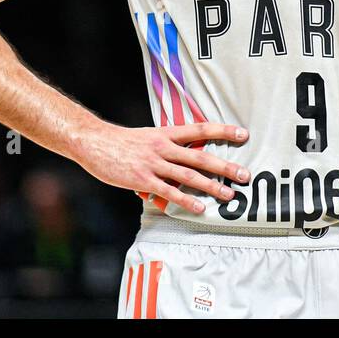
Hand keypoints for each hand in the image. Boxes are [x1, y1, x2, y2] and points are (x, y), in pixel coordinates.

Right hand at [75, 121, 251, 214]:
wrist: (94, 142)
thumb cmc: (121, 142)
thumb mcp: (148, 137)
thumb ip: (167, 147)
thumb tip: (184, 158)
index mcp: (166, 133)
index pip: (201, 129)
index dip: (223, 131)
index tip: (243, 134)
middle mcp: (164, 147)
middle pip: (201, 156)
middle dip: (225, 167)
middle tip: (245, 175)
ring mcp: (154, 164)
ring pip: (189, 176)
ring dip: (212, 186)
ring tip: (229, 196)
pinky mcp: (143, 180)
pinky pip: (169, 192)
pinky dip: (186, 200)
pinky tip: (200, 208)